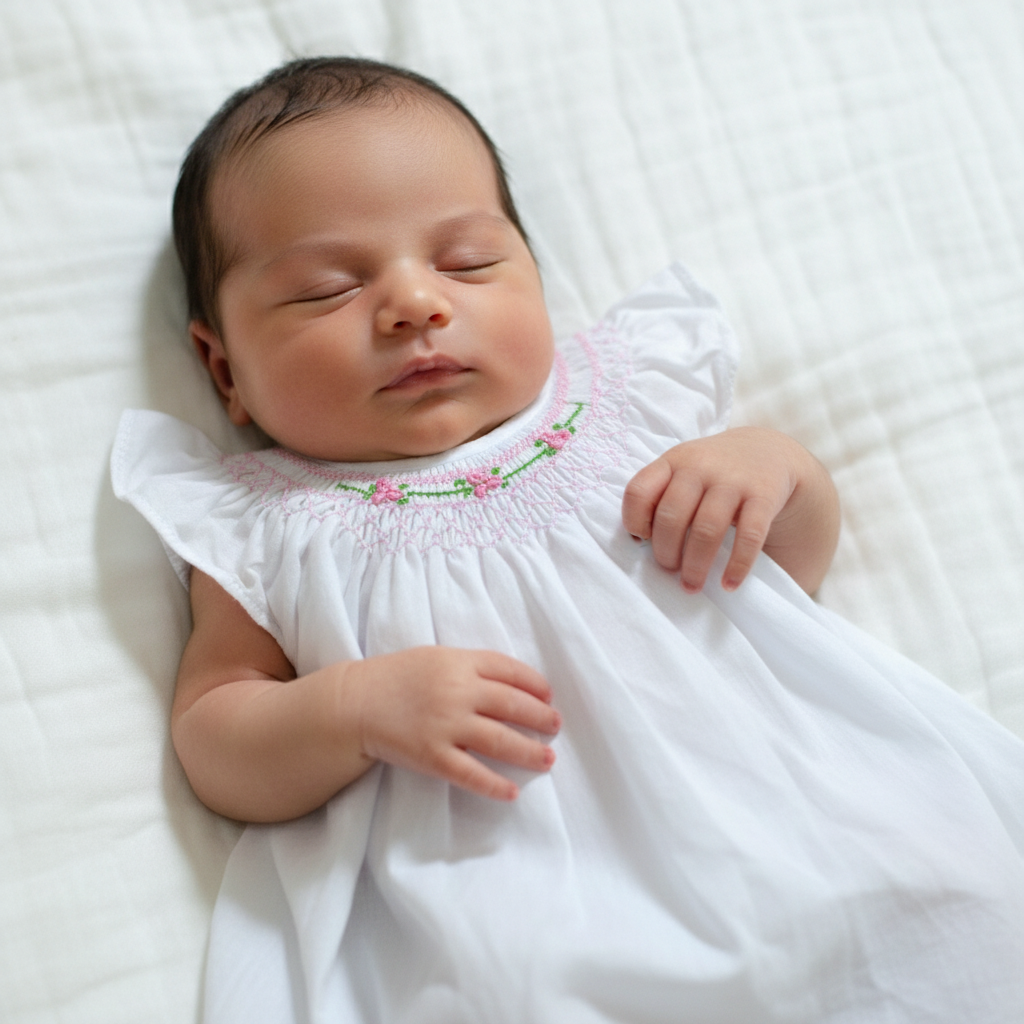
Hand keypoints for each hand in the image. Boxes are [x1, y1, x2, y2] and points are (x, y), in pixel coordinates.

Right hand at [345, 646, 559, 800]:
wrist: (354, 704)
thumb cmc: (396, 678)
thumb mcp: (435, 658)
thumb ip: (471, 667)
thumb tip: (512, 684)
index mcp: (459, 662)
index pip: (510, 670)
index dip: (535, 684)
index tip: (548, 695)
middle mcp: (457, 692)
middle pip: (512, 705)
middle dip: (540, 717)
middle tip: (556, 726)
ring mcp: (445, 726)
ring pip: (499, 740)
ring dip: (529, 751)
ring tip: (548, 759)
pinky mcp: (432, 756)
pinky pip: (471, 774)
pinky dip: (494, 785)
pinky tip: (512, 791)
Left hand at [621, 427, 838, 593]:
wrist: (767, 451)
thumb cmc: (711, 472)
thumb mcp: (681, 470)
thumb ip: (659, 496)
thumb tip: (639, 542)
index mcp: (672, 462)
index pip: (639, 491)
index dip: (634, 521)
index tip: (642, 540)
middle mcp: (699, 467)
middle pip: (671, 516)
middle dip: (665, 552)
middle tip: (669, 570)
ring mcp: (732, 481)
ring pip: (706, 529)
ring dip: (695, 565)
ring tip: (691, 585)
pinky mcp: (763, 496)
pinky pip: (749, 536)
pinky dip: (738, 565)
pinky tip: (729, 584)